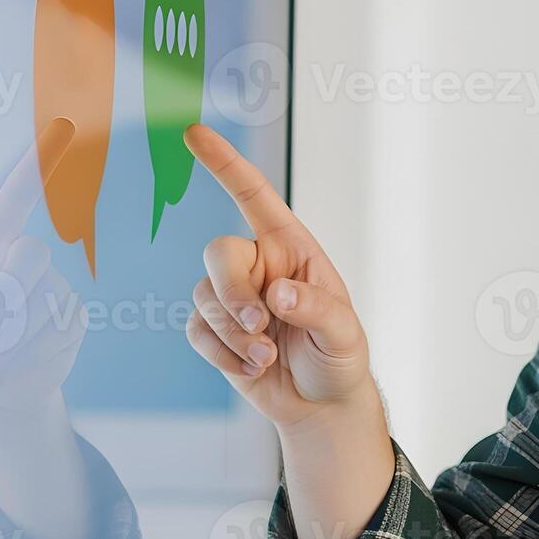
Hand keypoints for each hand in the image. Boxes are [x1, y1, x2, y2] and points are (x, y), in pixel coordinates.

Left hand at [0, 116, 85, 414]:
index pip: (13, 202)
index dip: (38, 165)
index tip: (64, 127)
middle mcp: (23, 261)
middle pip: (30, 255)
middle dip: (7, 293)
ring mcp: (52, 287)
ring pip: (43, 302)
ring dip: (13, 337)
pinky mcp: (73, 317)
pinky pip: (60, 329)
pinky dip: (34, 352)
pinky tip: (23, 358)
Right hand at [183, 123, 378, 433]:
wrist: (321, 405)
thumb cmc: (340, 357)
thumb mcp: (343, 332)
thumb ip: (315, 308)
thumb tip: (277, 293)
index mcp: (292, 249)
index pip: (255, 198)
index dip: (226, 165)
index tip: (195, 133)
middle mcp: (259, 265)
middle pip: (218, 253)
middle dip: (232, 293)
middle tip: (260, 326)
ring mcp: (234, 297)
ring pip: (205, 297)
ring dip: (232, 334)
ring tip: (264, 357)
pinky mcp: (214, 331)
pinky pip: (196, 332)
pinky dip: (222, 355)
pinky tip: (251, 368)